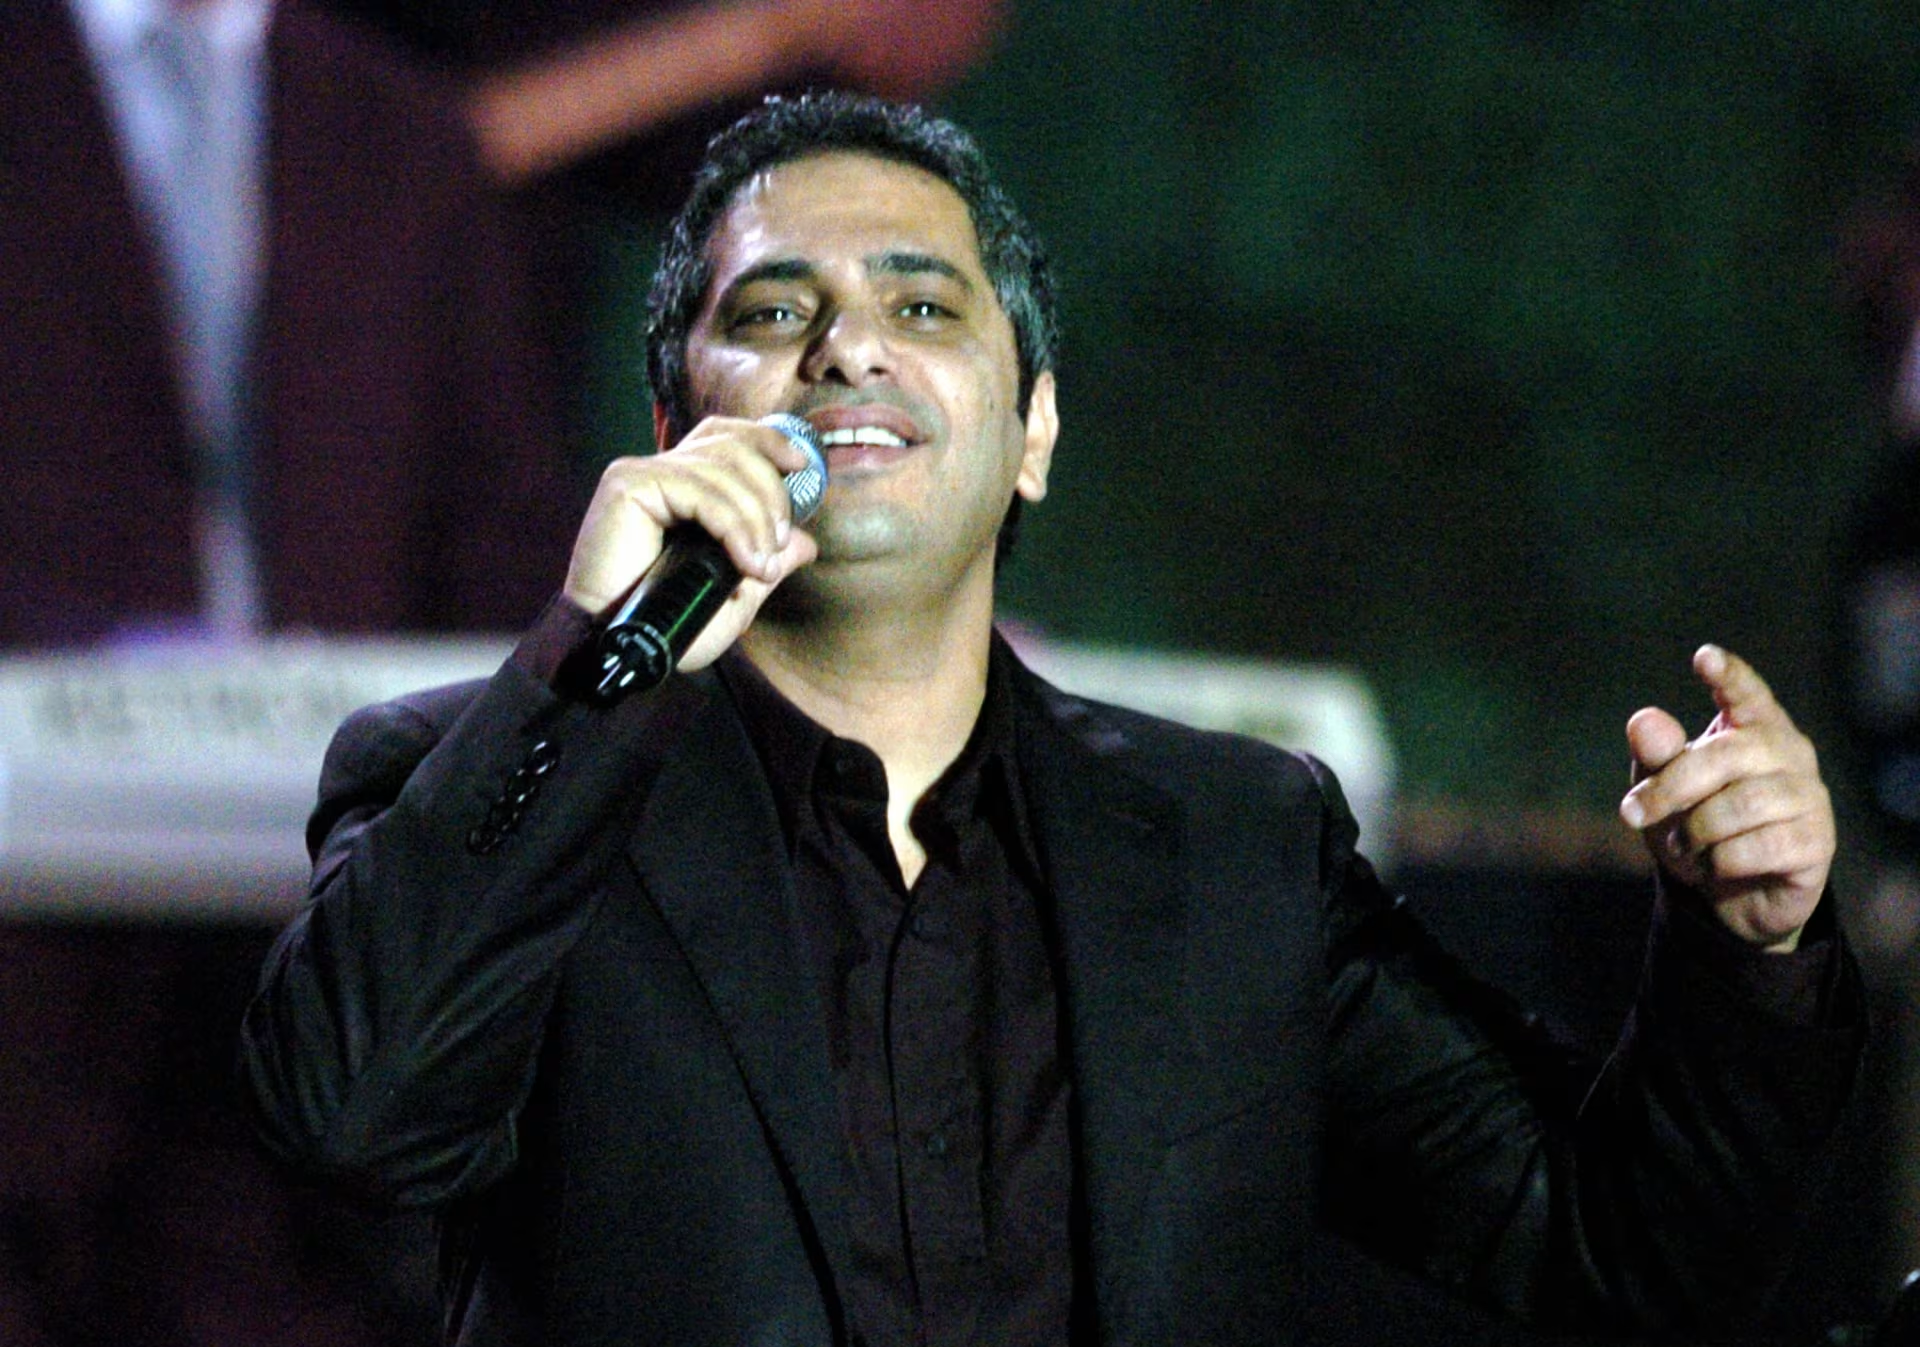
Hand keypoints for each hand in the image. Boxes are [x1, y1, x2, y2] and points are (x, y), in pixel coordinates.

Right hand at [563, 418, 818, 672]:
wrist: (621, 645)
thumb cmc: (669, 625)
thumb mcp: (734, 595)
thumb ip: (766, 563)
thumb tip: (806, 543)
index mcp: (684, 484)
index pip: (728, 438)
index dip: (768, 441)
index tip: (802, 466)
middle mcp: (662, 470)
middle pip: (733, 446)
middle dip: (771, 493)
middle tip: (778, 545)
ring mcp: (643, 473)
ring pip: (723, 469)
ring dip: (756, 518)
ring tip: (760, 565)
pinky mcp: (630, 484)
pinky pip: (701, 491)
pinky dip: (733, 525)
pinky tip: (744, 559)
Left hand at [1618, 645, 1833, 951]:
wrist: (1733, 893)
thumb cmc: (1698, 824)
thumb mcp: (1665, 791)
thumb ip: (1656, 756)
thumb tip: (1644, 720)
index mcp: (1755, 726)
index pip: (1746, 693)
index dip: (1729, 676)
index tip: (1705, 657)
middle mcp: (1791, 753)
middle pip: (1724, 756)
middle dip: (1669, 788)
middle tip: (1633, 813)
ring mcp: (1810, 797)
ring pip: (1739, 805)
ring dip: (1695, 832)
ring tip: (1685, 845)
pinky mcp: (1816, 843)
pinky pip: (1755, 848)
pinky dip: (1719, 862)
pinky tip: (1715, 866)